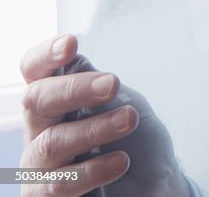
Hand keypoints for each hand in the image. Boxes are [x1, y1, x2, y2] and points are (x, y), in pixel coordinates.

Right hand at [20, 34, 190, 196]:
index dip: (45, 56)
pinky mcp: (46, 195)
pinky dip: (93, 170)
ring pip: (52, 142)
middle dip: (74, 89)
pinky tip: (121, 161)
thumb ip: (97, 83)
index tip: (71, 43)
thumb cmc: (136, 140)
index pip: (36, 71)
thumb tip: (76, 62)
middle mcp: (42, 128)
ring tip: (129, 120)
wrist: (156, 184)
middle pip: (36, 101)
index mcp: (59, 98)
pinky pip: (59, 183)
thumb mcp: (122, 102)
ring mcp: (40, 165)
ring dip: (94, 129)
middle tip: (112, 83)